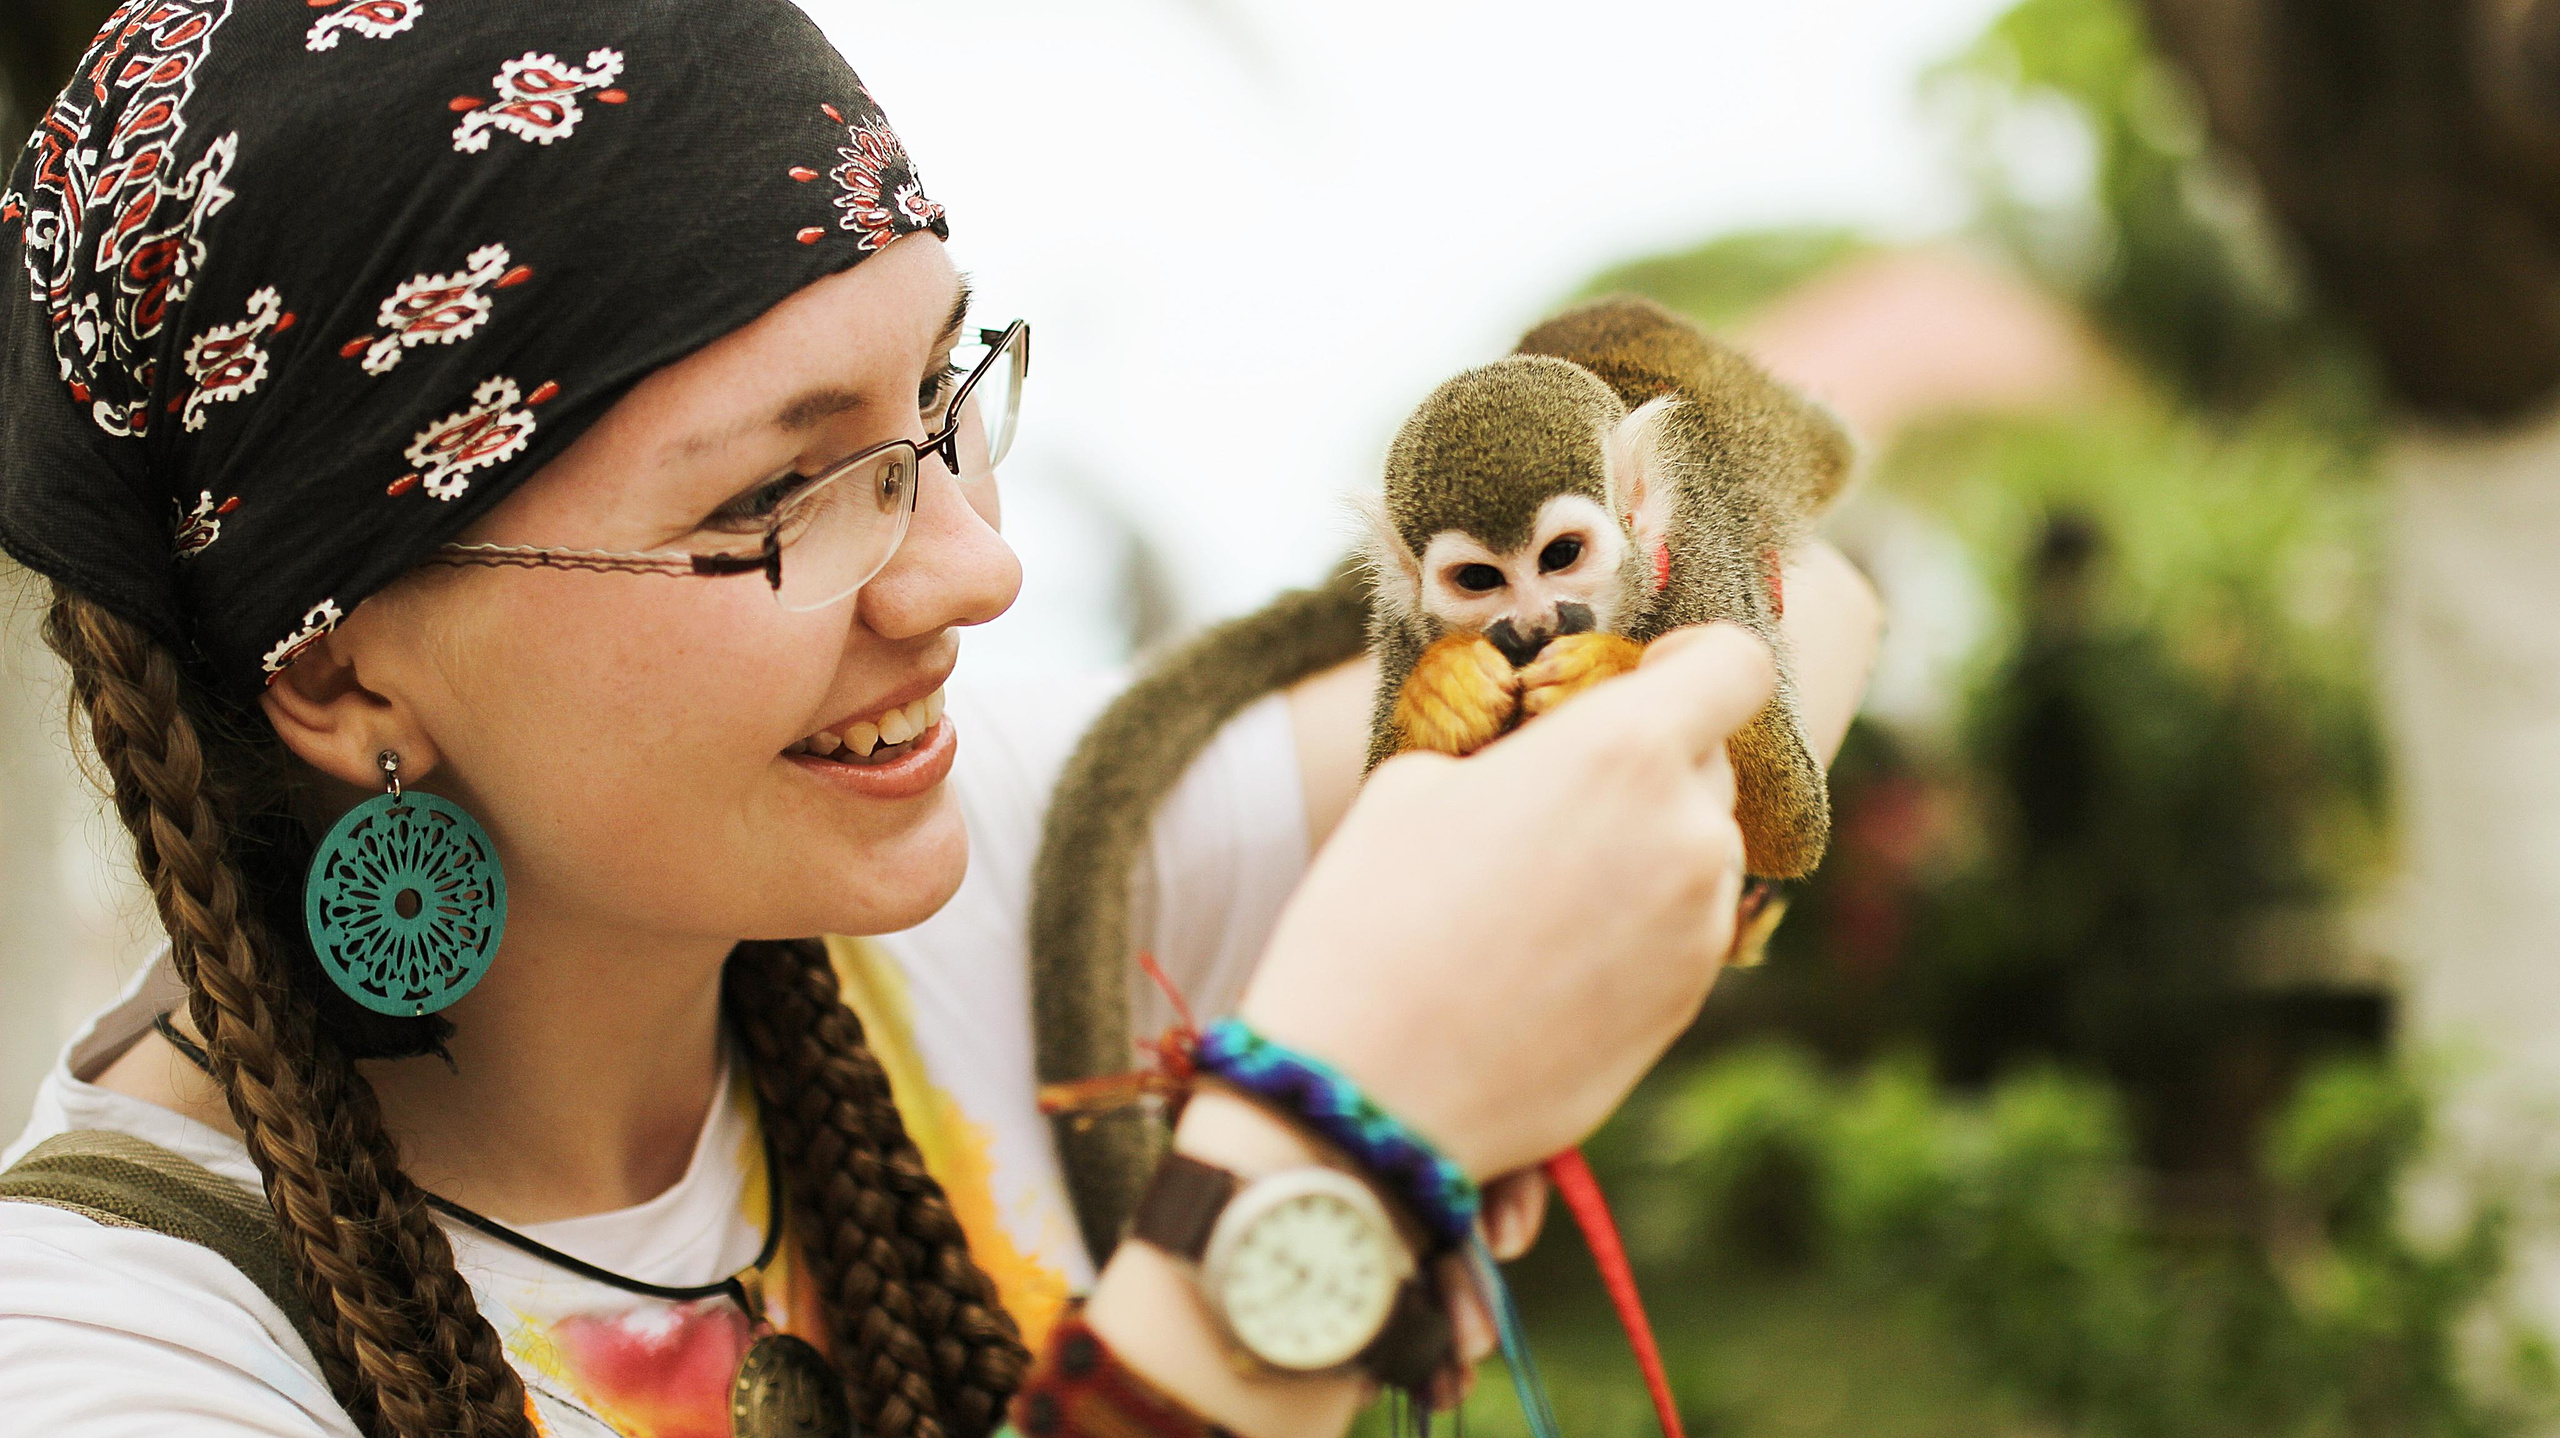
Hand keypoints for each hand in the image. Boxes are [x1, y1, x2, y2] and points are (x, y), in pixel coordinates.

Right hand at [1240, 622, 1771, 1177]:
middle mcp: (1688, 831)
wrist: (1365, 1093)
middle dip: (1648, 762)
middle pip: (1710, 761)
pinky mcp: (1687, 1005)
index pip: (1736, 665)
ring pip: (1696, 850)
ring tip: (1539, 891)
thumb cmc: (1369, 919)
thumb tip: (1550, 754)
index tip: (1643, 678)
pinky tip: (1547, 956)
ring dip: (1642, 847)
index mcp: (1625, 750)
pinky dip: (1634, 924)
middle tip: (1557, 795)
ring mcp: (1698, 928)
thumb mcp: (1419, 783)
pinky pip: (1679, 929)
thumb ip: (1522, 749)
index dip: (1696, 660)